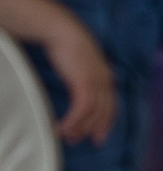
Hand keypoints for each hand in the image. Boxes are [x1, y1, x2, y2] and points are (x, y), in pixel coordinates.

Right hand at [43, 18, 117, 144]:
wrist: (60, 30)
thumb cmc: (63, 40)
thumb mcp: (77, 58)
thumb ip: (80, 68)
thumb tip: (73, 74)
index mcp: (104, 74)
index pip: (110, 105)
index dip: (105, 122)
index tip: (98, 135)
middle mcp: (104, 80)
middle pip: (103, 113)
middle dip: (92, 130)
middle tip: (79, 140)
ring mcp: (96, 83)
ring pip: (92, 114)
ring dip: (77, 128)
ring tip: (65, 135)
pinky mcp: (84, 84)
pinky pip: (81, 110)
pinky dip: (71, 121)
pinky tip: (61, 126)